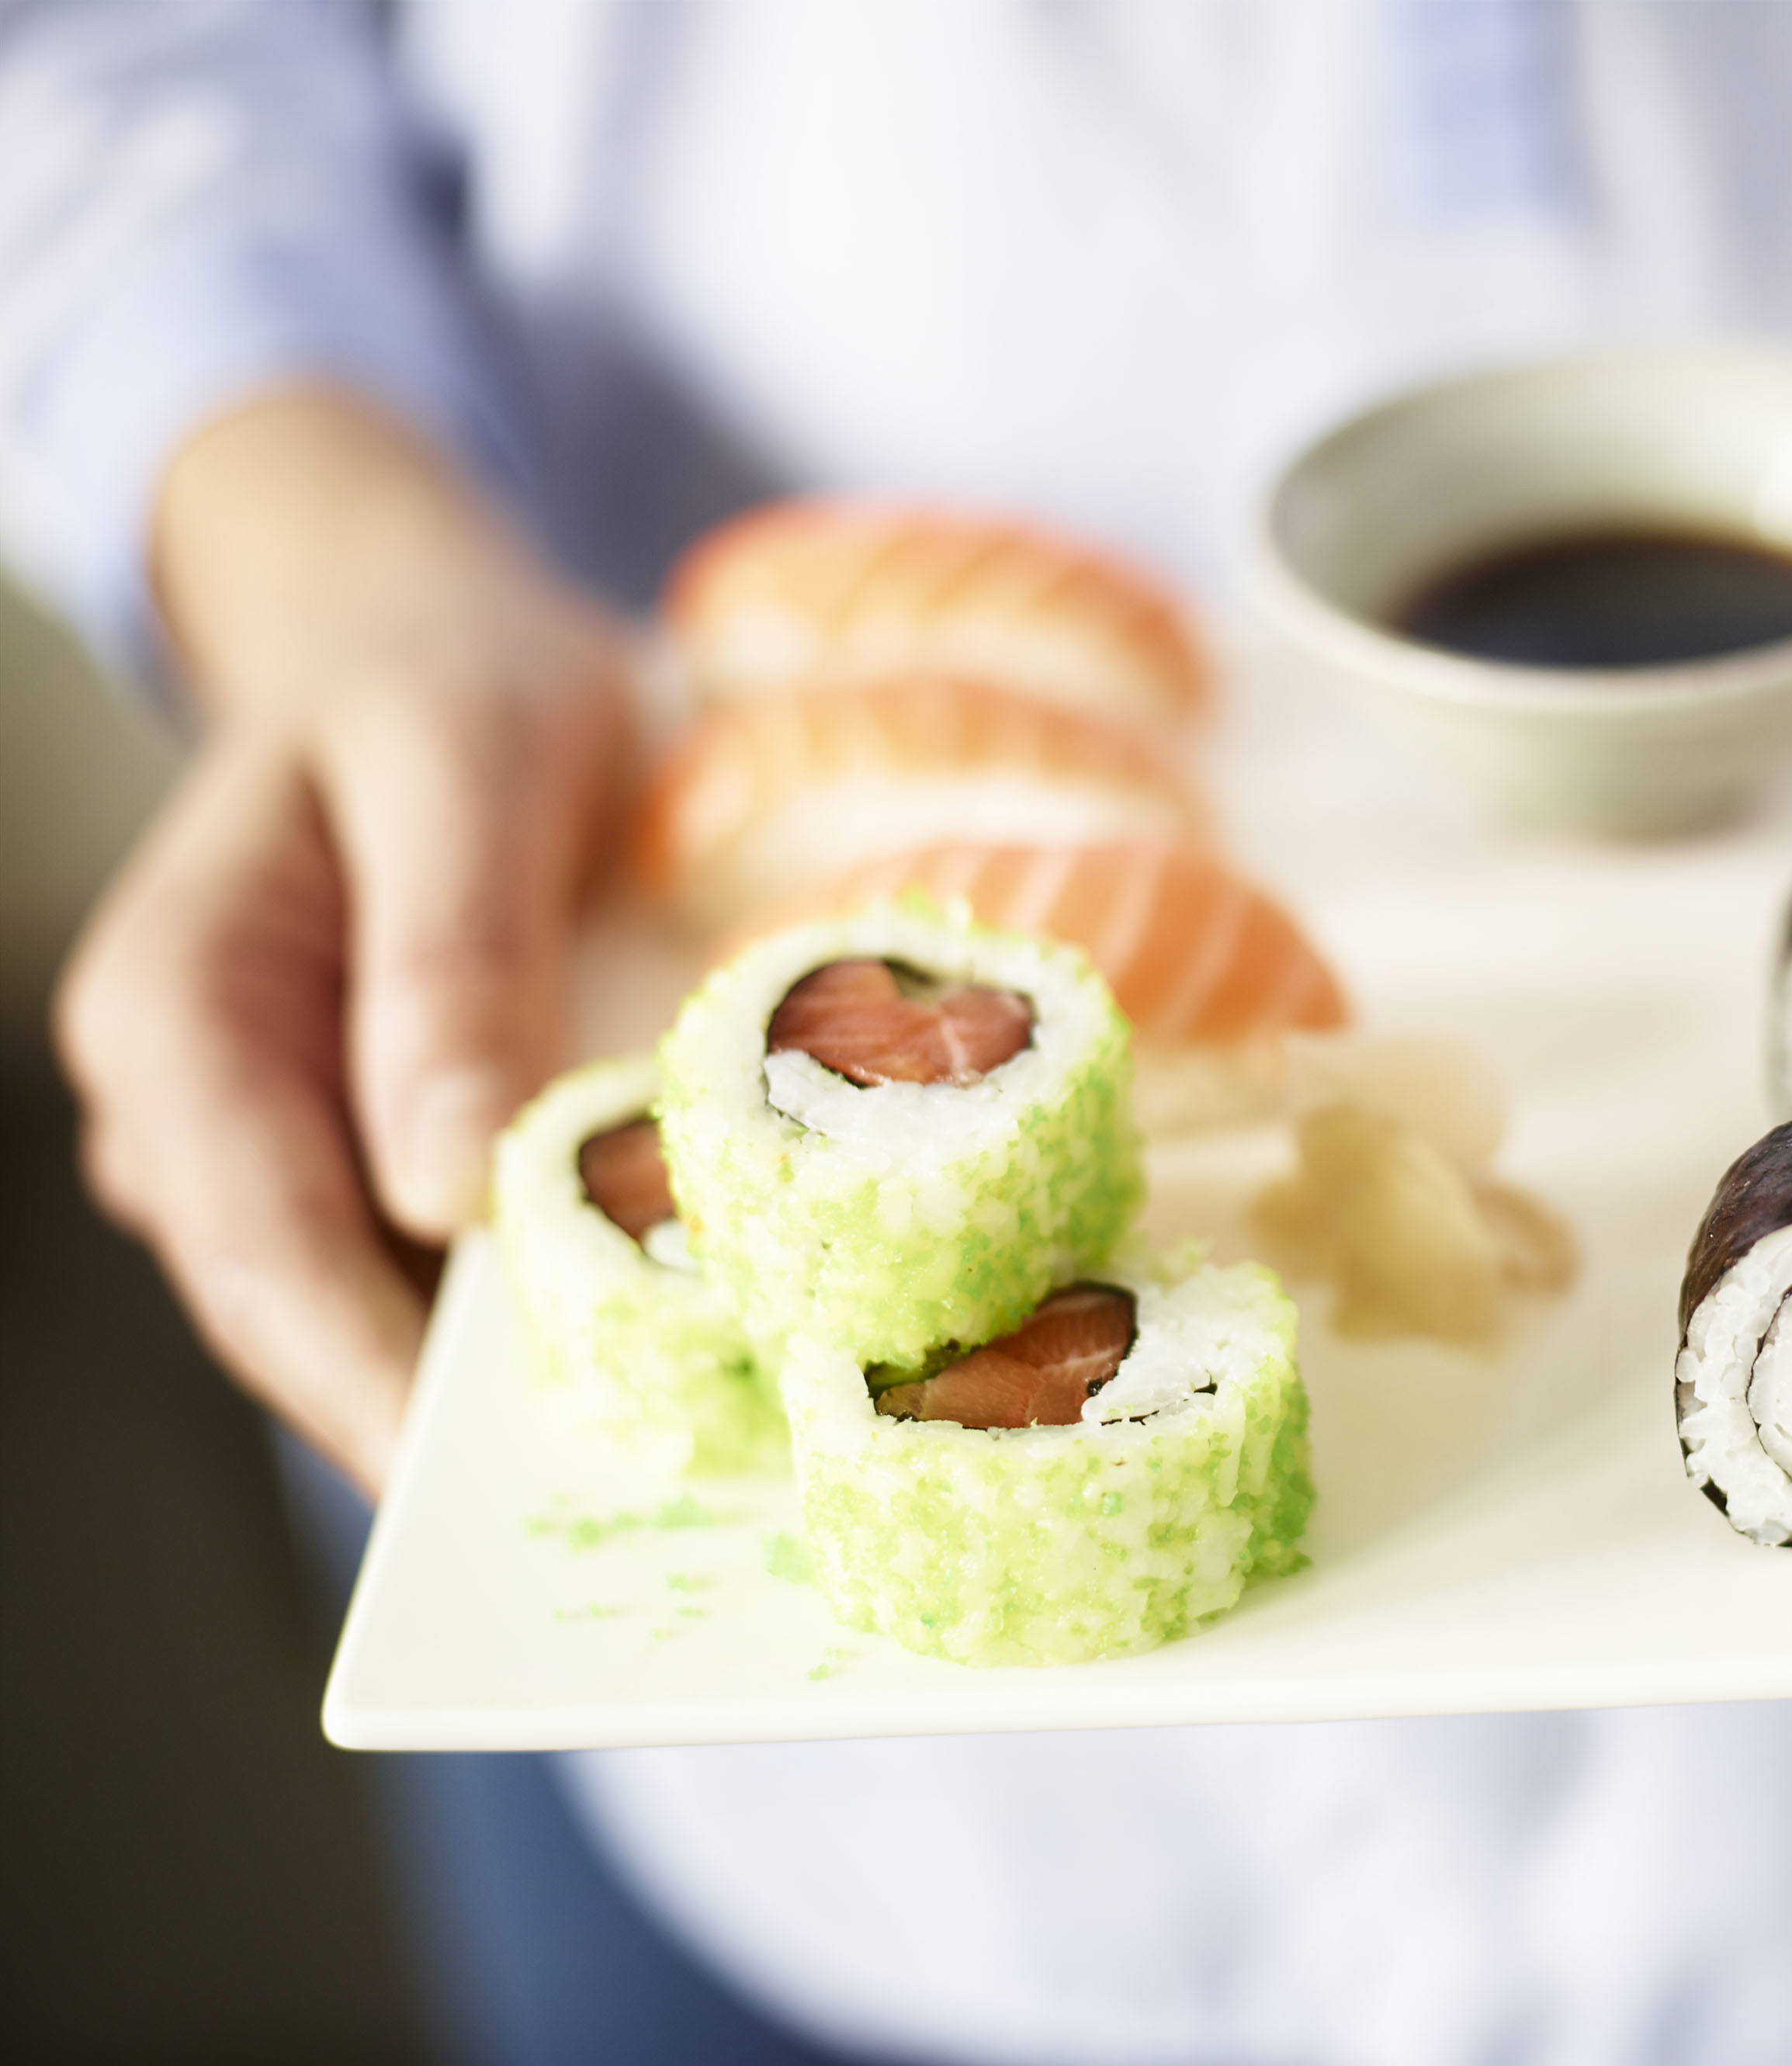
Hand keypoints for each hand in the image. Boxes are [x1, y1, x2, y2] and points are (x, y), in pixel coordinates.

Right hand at [55, 389, 626, 1493]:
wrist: (421, 627)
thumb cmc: (438, 675)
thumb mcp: (458, 770)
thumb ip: (445, 963)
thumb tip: (443, 1189)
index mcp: (178, 1016)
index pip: (262, 1250)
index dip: (367, 1385)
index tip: (484, 1502)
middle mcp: (200, 1105)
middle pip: (313, 1308)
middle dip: (449, 1422)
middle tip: (617, 1528)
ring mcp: (281, 1133)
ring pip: (378, 1300)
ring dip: (503, 1382)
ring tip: (664, 1466)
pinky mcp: (371, 1134)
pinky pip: (435, 1251)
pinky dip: (535, 1304)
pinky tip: (659, 1348)